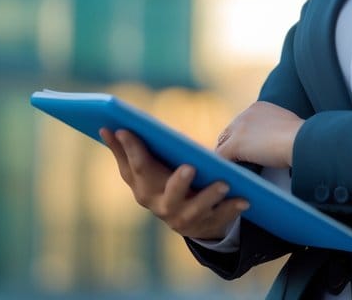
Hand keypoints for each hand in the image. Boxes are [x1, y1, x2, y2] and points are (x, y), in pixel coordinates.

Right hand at [101, 128, 249, 240]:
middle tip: (190, 167)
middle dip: (177, 183)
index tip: (126, 129)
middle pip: (167, 194)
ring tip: (223, 183)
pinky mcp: (205, 225)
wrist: (189, 219)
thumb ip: (127, 151)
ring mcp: (183, 219)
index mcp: (143, 188)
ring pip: (195, 210)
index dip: (129, 149)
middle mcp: (160, 206)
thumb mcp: (146, 169)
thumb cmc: (163, 182)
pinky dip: (232, 208)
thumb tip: (105, 127)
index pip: (135, 168)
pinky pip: (221, 218)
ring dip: (208, 197)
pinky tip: (245, 198)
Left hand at [215, 101, 304, 168]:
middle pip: (228, 133)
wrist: (302, 140)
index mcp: (258, 108)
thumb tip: (274, 142)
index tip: (245, 151)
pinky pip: (221, 157)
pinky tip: (228, 177)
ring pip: (222, 145)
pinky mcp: (235, 144)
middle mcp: (245, 114)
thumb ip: (274, 129)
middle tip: (234, 165)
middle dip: (230, 148)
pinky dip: (223, 167)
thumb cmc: (302, 137)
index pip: (241, 124)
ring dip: (226, 159)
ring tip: (230, 173)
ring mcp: (239, 129)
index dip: (242, 139)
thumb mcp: (286, 126)